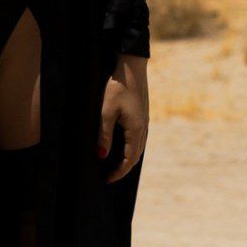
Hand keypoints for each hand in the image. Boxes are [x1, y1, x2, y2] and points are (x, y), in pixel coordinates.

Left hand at [98, 54, 148, 182]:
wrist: (131, 66)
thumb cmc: (117, 87)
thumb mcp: (106, 111)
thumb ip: (104, 134)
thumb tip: (102, 155)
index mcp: (136, 129)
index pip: (130, 160)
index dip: (119, 172)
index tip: (108, 180)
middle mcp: (144, 128)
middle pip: (136, 156)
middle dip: (123, 168)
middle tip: (109, 175)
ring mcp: (145, 121)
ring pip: (139, 147)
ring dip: (128, 158)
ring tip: (114, 164)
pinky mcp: (143, 114)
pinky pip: (139, 138)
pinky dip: (131, 147)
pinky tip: (122, 146)